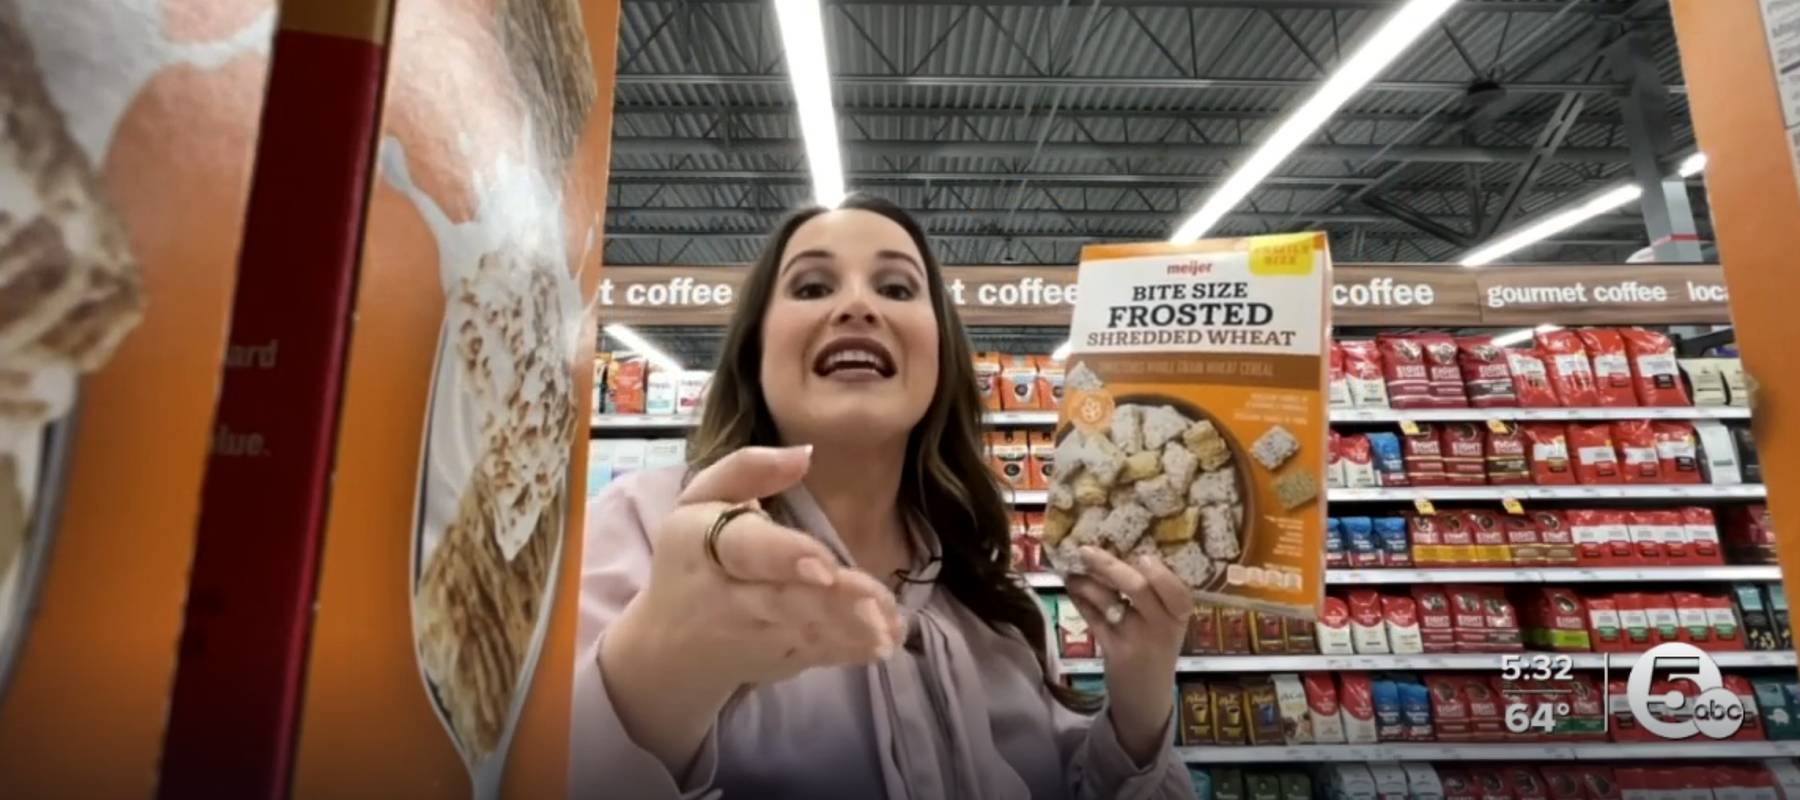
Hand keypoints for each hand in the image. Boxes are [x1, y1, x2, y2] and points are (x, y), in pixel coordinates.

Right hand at [614, 446, 903, 693]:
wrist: (669, 643)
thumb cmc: (691, 557)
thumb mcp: (700, 499)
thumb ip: (747, 468)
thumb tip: (805, 455)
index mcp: (708, 546)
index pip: (746, 551)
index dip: (785, 556)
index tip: (825, 564)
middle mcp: (730, 598)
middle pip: (785, 600)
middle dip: (833, 601)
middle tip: (876, 600)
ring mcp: (756, 636)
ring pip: (806, 632)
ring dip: (852, 630)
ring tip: (889, 626)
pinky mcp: (778, 661)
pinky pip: (816, 656)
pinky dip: (852, 651)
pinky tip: (884, 643)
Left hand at [1063, 546, 1190, 762]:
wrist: (1146, 697)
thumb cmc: (1156, 649)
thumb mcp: (1167, 623)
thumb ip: (1154, 594)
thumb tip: (1122, 549)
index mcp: (1180, 615)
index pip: (1177, 591)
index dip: (1160, 572)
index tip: (1141, 555)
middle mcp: (1162, 627)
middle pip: (1138, 588)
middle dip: (1109, 566)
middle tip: (1085, 550)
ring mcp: (1137, 640)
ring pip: (1110, 602)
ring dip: (1086, 582)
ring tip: (1072, 571)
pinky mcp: (1113, 651)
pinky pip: (1094, 619)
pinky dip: (1081, 601)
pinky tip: (1072, 588)